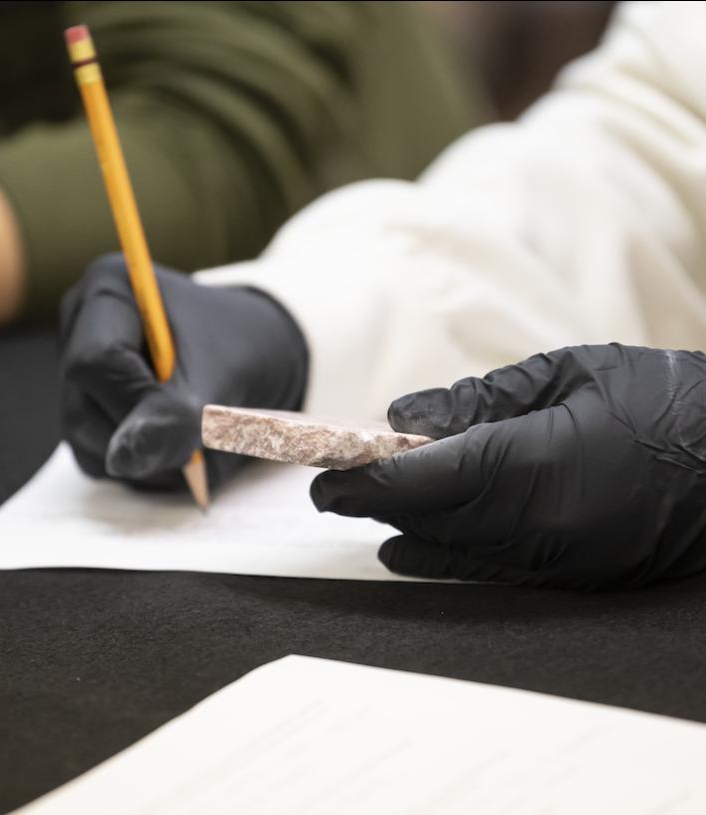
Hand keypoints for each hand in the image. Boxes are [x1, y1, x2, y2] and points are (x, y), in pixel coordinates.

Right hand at [60, 254, 307, 489]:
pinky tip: (179, 446)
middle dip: (149, 436)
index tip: (189, 415)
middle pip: (83, 408)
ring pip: (89, 445)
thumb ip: (172, 418)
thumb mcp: (218, 381)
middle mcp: (80, 328)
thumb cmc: (243, 352)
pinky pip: (101, 462)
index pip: (96, 362)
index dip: (139, 403)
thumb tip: (121, 460)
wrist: (261, 362)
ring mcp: (76, 374)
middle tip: (201, 434)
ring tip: (197, 439)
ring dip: (151, 462)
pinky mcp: (86, 415)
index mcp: (110, 291)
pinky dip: (148, 469)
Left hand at [311, 344, 705, 588]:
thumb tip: (407, 417)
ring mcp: (554, 557)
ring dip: (398, 529)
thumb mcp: (568, 373)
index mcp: (533, 462)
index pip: (421, 480)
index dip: (364, 482)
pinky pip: (484, 569)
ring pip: (449, 550)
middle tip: (329, 489)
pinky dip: (438, 556)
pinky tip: (407, 549)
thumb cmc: (660, 399)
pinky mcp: (568, 574)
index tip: (323, 477)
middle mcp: (536, 523)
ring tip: (361, 509)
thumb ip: (478, 399)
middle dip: (369, 506)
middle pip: (425, 520)